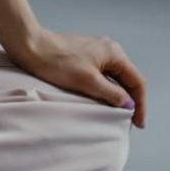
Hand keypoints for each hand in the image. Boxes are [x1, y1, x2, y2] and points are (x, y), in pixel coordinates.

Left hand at [6, 28, 146, 128]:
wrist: (29, 46)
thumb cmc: (56, 62)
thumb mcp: (88, 81)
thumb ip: (112, 94)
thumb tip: (129, 105)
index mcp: (114, 53)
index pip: (137, 82)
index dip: (141, 104)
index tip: (138, 124)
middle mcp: (109, 50)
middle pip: (127, 79)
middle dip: (131, 101)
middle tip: (130, 123)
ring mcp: (96, 52)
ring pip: (114, 78)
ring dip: (118, 96)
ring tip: (117, 115)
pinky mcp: (83, 57)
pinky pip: (102, 76)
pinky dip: (105, 89)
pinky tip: (102, 101)